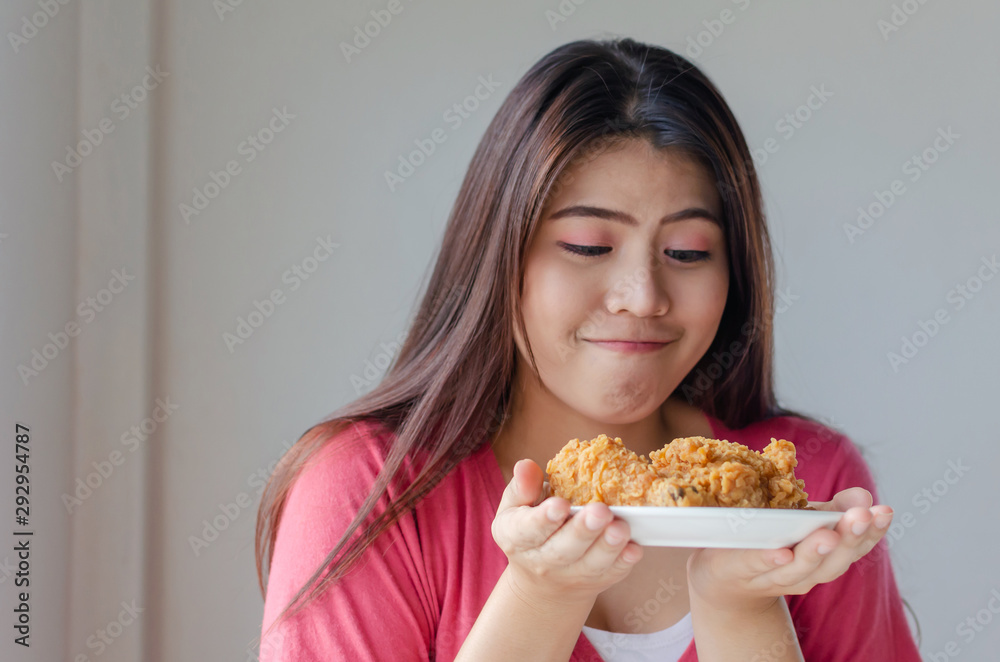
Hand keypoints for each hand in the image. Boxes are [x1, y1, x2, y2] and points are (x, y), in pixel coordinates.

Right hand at [491, 459, 643, 606]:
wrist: (542, 581)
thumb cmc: (530, 529)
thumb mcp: (516, 507)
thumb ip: (522, 487)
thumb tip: (525, 465)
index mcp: (516, 538)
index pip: (527, 530)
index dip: (544, 519)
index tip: (561, 504)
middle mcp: (542, 561)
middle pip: (562, 550)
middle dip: (583, 531)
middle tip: (601, 511)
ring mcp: (570, 575)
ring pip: (590, 564)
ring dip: (608, 547)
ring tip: (621, 527)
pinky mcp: (596, 582)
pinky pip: (611, 574)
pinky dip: (624, 562)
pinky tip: (635, 547)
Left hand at [686, 487, 892, 611]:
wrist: (725, 578)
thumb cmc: (775, 542)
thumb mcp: (807, 522)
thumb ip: (836, 509)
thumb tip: (864, 494)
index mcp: (826, 558)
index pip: (856, 547)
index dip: (873, 531)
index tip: (885, 511)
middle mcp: (807, 574)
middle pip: (832, 562)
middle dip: (849, 538)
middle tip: (862, 517)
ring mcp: (775, 576)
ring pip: (799, 569)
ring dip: (815, 552)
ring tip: (827, 535)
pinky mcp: (743, 570)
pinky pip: (758, 566)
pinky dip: (771, 561)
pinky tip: (782, 553)